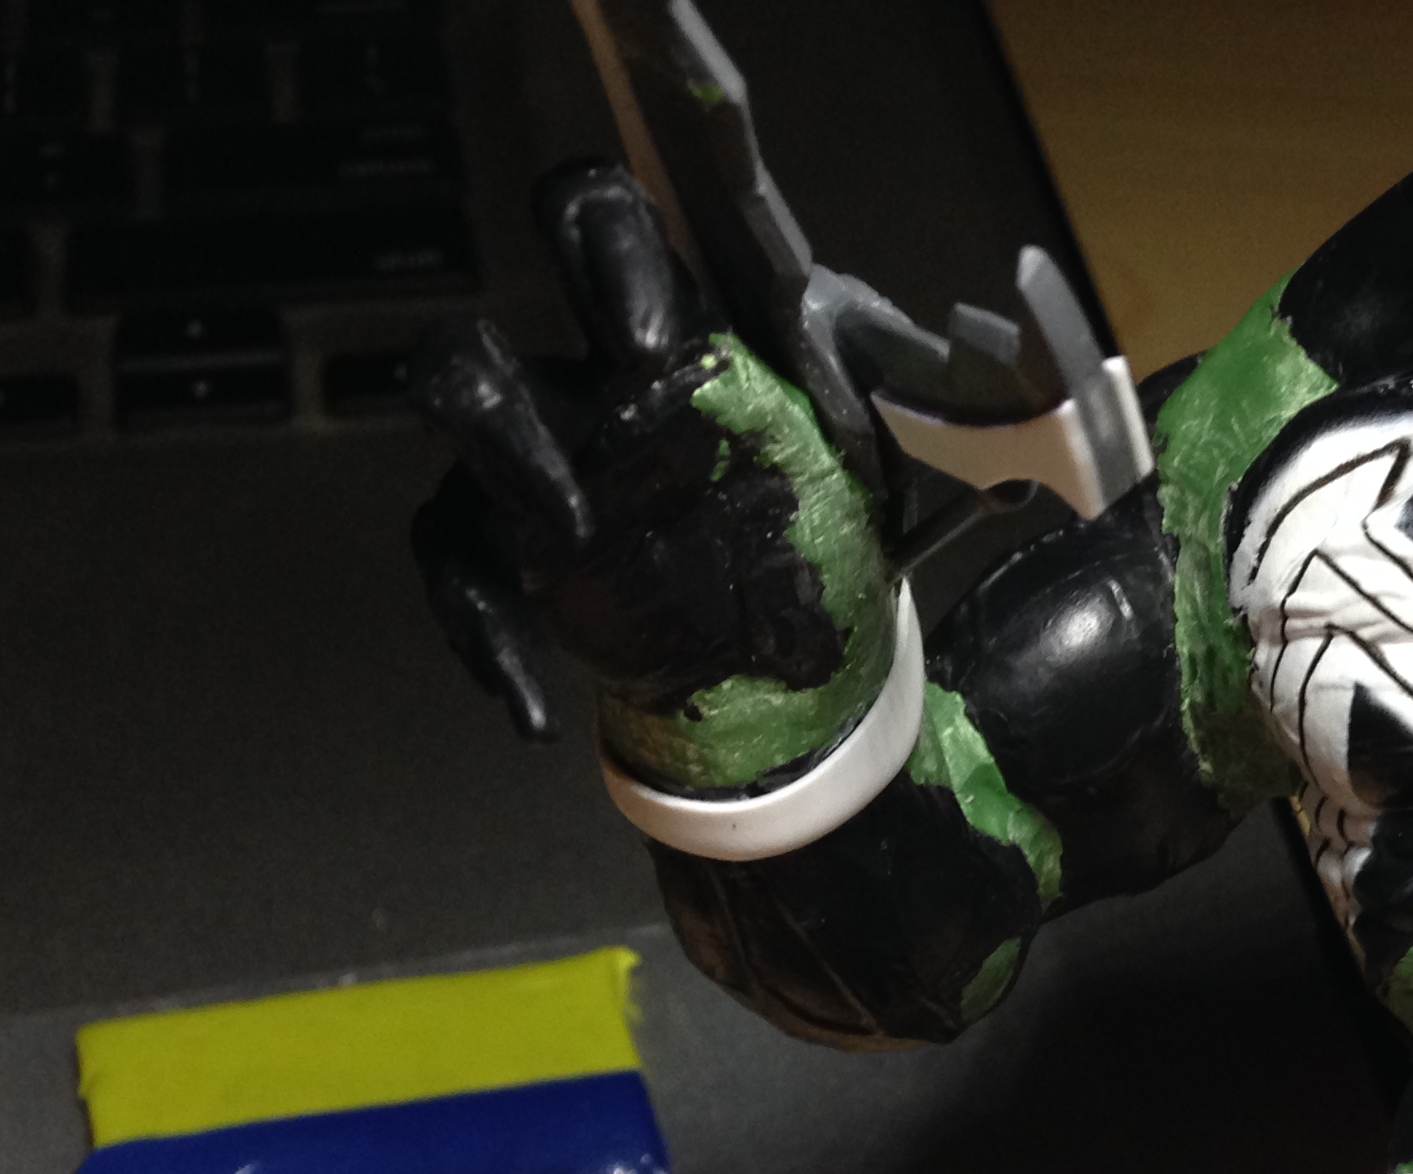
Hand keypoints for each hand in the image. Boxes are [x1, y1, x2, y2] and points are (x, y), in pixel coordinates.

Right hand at [408, 161, 899, 794]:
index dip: (601, 256)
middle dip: (506, 388)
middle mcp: (579, 398)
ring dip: (501, 466)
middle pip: (480, 346)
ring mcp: (536, 478)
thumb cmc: (817, 514)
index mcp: (667, 340)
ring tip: (567, 532)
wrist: (794, 637)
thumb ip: (887, 403)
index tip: (647, 337)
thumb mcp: (869, 447)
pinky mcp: (511, 559)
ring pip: (456, 446)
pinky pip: (462, 575)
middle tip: (585, 453)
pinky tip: (535, 703)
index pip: (601, 232)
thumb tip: (956, 388)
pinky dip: (488, 637)